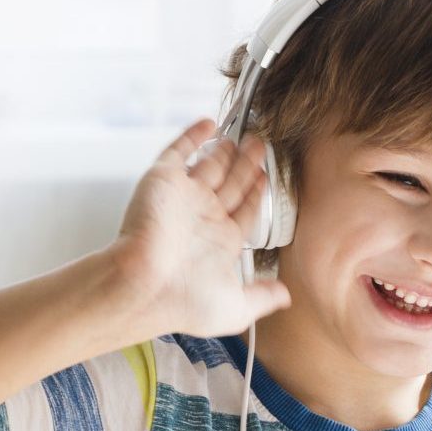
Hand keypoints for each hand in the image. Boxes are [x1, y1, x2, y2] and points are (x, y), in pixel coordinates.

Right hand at [108, 118, 292, 337]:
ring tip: (244, 135)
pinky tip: (208, 123)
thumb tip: (287, 297)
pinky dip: (192, 136)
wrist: (144, 286)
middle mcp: (203, 217)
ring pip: (210, 166)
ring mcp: (184, 197)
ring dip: (226, 150)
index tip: (266, 177)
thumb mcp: (236, 307)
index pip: (245, 209)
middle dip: (247, 165)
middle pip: (232, 183)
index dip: (256, 193)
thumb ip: (263, 297)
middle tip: (260, 146)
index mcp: (220, 242)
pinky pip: (178, 151)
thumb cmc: (183, 301)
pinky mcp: (163, 180)